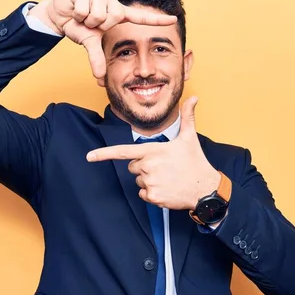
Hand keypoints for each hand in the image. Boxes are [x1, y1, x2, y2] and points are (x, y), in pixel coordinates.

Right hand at [29, 0, 176, 79]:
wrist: (59, 15)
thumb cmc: (79, 26)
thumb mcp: (90, 43)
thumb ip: (97, 58)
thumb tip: (100, 76)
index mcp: (117, 14)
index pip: (141, 17)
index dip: (157, 20)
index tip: (173, 20)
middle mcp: (112, 2)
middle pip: (111, 18)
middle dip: (96, 24)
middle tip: (88, 23)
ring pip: (97, 14)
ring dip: (85, 19)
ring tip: (82, 16)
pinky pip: (85, 8)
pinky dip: (77, 13)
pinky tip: (75, 8)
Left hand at [86, 97, 220, 209]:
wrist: (205, 189)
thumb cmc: (196, 162)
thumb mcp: (190, 138)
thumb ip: (187, 116)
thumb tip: (194, 97)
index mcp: (153, 150)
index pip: (123, 151)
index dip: (104, 154)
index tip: (89, 157)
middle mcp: (148, 166)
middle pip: (133, 167)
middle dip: (144, 167)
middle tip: (164, 167)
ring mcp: (149, 182)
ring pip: (138, 181)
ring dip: (149, 180)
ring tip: (168, 178)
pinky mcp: (153, 197)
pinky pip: (143, 194)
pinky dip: (152, 193)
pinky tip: (166, 189)